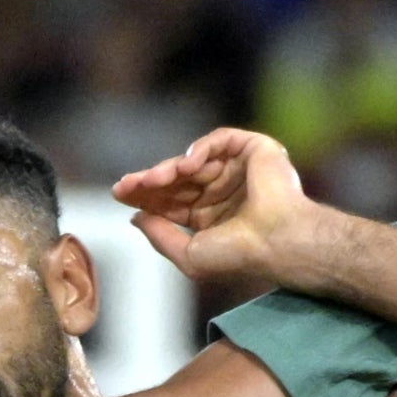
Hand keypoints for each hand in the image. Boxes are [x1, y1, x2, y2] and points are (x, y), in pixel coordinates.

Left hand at [112, 128, 323, 286]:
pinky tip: (186, 165)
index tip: (120, 194)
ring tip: (153, 180)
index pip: (173, 201)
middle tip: (127, 185)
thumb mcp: (189, 256)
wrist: (276, 240)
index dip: (146, 197)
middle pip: (179, 179)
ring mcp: (239, 170)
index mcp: (213, 217)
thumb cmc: (240, 255)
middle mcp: (225, 192)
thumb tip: (136, 217)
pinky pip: (220, 140)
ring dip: (170, 168)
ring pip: (195, 160)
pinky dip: (200, 149)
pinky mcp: (254, 151)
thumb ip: (161, 238)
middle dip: (151, 181)